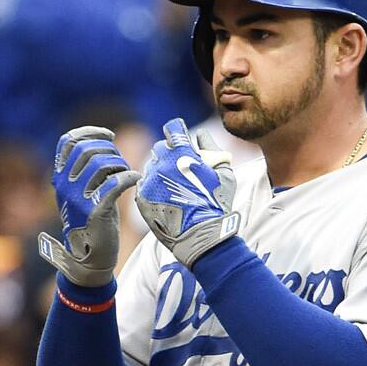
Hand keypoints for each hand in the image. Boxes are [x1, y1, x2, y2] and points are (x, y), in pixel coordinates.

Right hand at [38, 127, 140, 287]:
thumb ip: (86, 167)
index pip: (68, 141)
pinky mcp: (96, 211)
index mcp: (59, 177)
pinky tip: (136, 180)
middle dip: (111, 150)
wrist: (89, 256)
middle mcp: (65, 185)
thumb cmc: (91, 218)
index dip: (90, 132)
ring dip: (121, 164)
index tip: (109, 135)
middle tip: (121, 163)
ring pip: (102, 164)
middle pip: (88, 149)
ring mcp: (78, 198)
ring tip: (127, 174)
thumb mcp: (81, 190)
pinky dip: (130, 177)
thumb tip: (105, 139)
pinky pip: (116, 183)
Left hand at [135, 119, 239, 266]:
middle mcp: (162, 163)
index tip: (181, 138)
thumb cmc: (217, 204)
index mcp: (182, 153)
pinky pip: (144, 184)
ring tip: (173, 185)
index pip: (174, 128)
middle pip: (160, 146)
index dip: (178, 131)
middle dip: (169, 152)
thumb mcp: (224, 174)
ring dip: (160, 170)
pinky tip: (165, 197)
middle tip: (180, 165)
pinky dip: (152, 186)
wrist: (201, 237)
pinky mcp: (141, 197)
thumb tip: (202, 135)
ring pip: (150, 165)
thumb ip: (213, 150)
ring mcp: (150, 180)